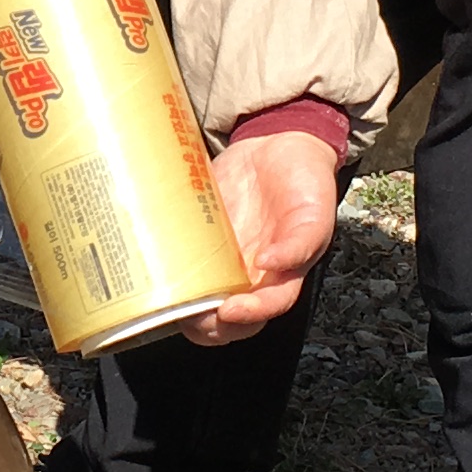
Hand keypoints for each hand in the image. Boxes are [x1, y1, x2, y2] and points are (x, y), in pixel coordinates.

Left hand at [185, 125, 337, 342]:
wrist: (278, 145)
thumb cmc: (305, 183)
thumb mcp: (315, 212)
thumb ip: (301, 241)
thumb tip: (271, 264)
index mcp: (280, 276)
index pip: (263, 311)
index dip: (246, 318)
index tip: (228, 309)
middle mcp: (247, 275)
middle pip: (226, 320)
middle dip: (208, 326)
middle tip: (192, 313)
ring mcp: (220, 259)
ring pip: (198, 300)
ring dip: (183, 308)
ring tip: (170, 297)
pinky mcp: (198, 239)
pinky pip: (179, 264)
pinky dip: (167, 271)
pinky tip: (155, 264)